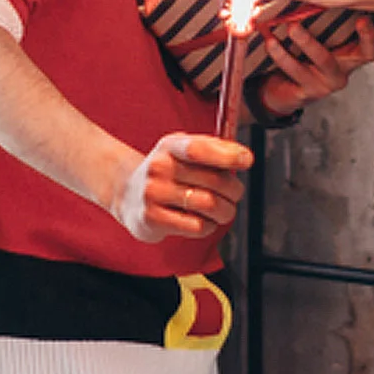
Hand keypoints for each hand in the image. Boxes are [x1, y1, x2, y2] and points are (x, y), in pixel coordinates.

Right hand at [110, 132, 250, 242]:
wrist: (126, 195)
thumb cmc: (165, 174)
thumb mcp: (181, 151)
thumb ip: (211, 149)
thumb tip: (242, 155)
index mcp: (169, 146)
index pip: (197, 148)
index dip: (226, 155)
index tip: (246, 159)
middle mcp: (159, 167)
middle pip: (214, 180)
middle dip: (234, 190)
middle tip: (233, 194)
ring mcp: (153, 193)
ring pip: (210, 205)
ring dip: (226, 211)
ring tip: (220, 209)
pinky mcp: (153, 219)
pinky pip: (198, 226)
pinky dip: (208, 225)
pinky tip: (200, 219)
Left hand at [253, 17, 373, 117]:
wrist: (278, 87)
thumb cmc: (299, 56)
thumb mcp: (312, 37)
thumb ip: (318, 19)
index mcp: (349, 53)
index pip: (371, 43)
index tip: (366, 16)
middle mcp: (343, 68)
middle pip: (362, 54)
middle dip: (360, 35)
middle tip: (335, 15)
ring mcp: (328, 82)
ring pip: (324, 60)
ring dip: (307, 41)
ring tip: (291, 26)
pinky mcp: (309, 91)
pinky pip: (296, 72)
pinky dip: (281, 54)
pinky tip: (270, 41)